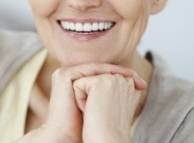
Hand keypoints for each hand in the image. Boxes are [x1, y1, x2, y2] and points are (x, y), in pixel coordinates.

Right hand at [16, 63, 145, 142]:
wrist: (67, 136)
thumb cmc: (84, 126)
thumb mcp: (100, 106)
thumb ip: (108, 93)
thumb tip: (132, 87)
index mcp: (75, 80)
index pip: (100, 73)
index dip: (120, 76)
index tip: (140, 83)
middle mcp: (69, 75)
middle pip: (99, 70)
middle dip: (121, 73)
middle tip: (140, 79)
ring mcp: (65, 73)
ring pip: (96, 68)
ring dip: (115, 71)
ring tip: (133, 76)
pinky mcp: (64, 75)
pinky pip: (89, 70)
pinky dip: (105, 71)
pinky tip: (120, 76)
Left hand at [73, 73, 144, 142]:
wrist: (108, 142)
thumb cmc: (109, 128)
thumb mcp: (113, 104)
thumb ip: (113, 89)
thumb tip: (100, 82)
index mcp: (129, 83)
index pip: (103, 80)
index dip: (99, 97)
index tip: (108, 113)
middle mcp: (123, 78)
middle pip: (92, 80)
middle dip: (92, 96)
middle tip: (103, 113)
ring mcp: (112, 78)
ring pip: (85, 82)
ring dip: (86, 98)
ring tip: (97, 111)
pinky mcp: (98, 81)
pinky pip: (78, 85)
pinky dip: (79, 100)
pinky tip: (91, 110)